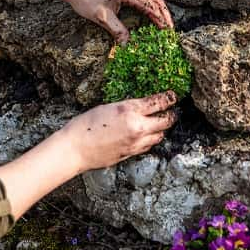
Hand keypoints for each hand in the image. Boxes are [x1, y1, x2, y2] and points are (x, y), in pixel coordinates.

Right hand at [58, 91, 178, 171]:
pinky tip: (145, 135)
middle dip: (171, 115)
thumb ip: (128, 107)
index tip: (173, 96)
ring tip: (159, 123)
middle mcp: (137, 127)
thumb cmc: (86, 124)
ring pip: (160, 136)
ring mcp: (136, 142)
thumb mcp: (109, 107)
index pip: (158, 102)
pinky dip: (151, 140)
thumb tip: (141, 108)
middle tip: (172, 111)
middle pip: (166, 121)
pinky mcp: (132, 154)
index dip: (169, 98)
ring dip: (161, 129)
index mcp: (129, 110)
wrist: (75, 148)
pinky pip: (149, 146)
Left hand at [59, 0, 173, 43]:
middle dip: (164, 14)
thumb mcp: (102, 18)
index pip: (152, 5)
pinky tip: (147, 14)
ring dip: (157, 8)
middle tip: (170, 29)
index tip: (169, 32)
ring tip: (162, 23)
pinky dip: (148, 4)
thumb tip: (128, 46)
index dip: (162, 19)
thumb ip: (118, 31)